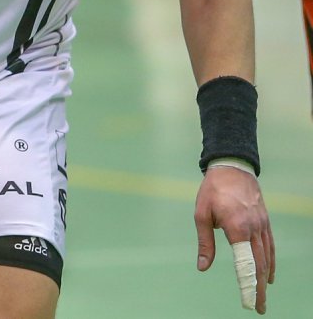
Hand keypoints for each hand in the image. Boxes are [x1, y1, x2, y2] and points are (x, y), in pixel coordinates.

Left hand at [196, 166, 273, 312]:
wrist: (232, 168)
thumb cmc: (212, 190)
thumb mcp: (201, 214)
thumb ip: (205, 242)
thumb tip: (203, 267)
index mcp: (237, 228)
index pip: (246, 263)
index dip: (248, 284)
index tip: (248, 301)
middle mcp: (254, 229)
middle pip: (259, 265)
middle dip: (258, 288)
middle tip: (258, 307)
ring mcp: (262, 226)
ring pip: (267, 257)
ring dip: (265, 278)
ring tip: (262, 296)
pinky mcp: (265, 222)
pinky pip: (270, 246)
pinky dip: (270, 262)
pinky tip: (267, 275)